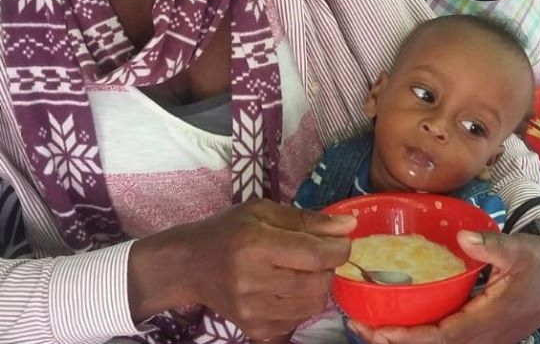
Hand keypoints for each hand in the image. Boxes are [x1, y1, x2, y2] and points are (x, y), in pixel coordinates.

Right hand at [128, 199, 353, 340]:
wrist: (190, 266)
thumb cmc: (228, 230)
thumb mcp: (263, 211)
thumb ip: (307, 220)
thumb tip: (349, 226)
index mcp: (255, 244)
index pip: (315, 255)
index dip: (339, 248)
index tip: (342, 241)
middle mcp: (253, 280)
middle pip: (318, 282)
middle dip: (328, 267)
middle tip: (317, 254)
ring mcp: (253, 309)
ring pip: (312, 304)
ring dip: (317, 286)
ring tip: (302, 271)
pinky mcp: (254, 328)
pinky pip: (297, 320)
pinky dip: (302, 303)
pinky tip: (287, 288)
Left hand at [348, 230, 539, 343]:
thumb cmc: (539, 261)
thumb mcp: (521, 249)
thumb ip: (493, 245)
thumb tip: (464, 237)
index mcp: (489, 318)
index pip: (444, 336)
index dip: (412, 337)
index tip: (382, 332)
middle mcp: (483, 335)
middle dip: (397, 341)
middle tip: (360, 327)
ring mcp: (482, 337)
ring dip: (406, 338)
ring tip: (369, 326)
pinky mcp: (480, 332)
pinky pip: (446, 337)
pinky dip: (421, 333)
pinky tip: (400, 320)